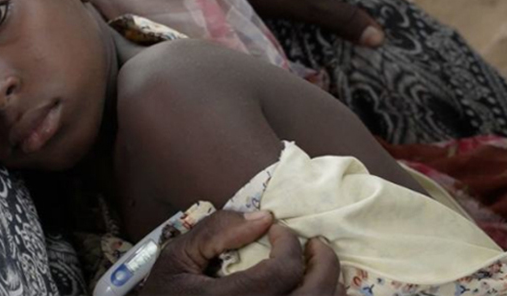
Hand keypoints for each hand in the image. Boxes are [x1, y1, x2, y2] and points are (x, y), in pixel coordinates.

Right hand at [141, 210, 343, 295]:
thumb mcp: (177, 258)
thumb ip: (216, 232)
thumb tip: (262, 218)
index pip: (281, 273)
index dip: (288, 243)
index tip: (278, 230)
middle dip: (324, 264)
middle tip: (316, 245)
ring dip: (329, 287)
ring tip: (317, 268)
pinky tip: (309, 291)